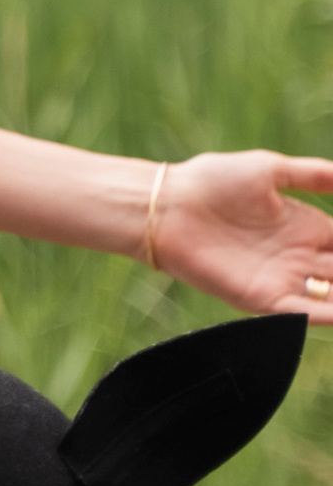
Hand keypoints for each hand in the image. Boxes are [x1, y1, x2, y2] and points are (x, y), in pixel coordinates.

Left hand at [153, 152, 332, 320]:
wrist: (168, 204)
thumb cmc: (213, 181)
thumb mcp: (273, 170)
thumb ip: (315, 176)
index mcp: (307, 227)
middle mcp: (300, 257)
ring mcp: (282, 279)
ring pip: (332, 297)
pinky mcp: (260, 298)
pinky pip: (301, 313)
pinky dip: (325, 315)